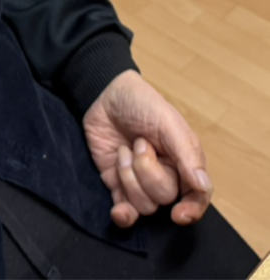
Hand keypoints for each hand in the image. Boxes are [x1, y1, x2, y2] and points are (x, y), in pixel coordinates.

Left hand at [83, 69, 212, 227]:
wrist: (105, 95)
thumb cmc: (142, 104)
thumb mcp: (168, 121)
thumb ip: (187, 154)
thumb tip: (203, 187)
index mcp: (185, 162)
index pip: (197, 196)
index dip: (192, 210)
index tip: (178, 214)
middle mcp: (165, 176)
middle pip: (164, 198)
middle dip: (147, 170)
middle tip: (140, 142)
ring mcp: (141, 183)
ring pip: (143, 205)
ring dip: (128, 175)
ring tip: (124, 149)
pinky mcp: (118, 186)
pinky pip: (124, 212)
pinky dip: (122, 214)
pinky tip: (118, 210)